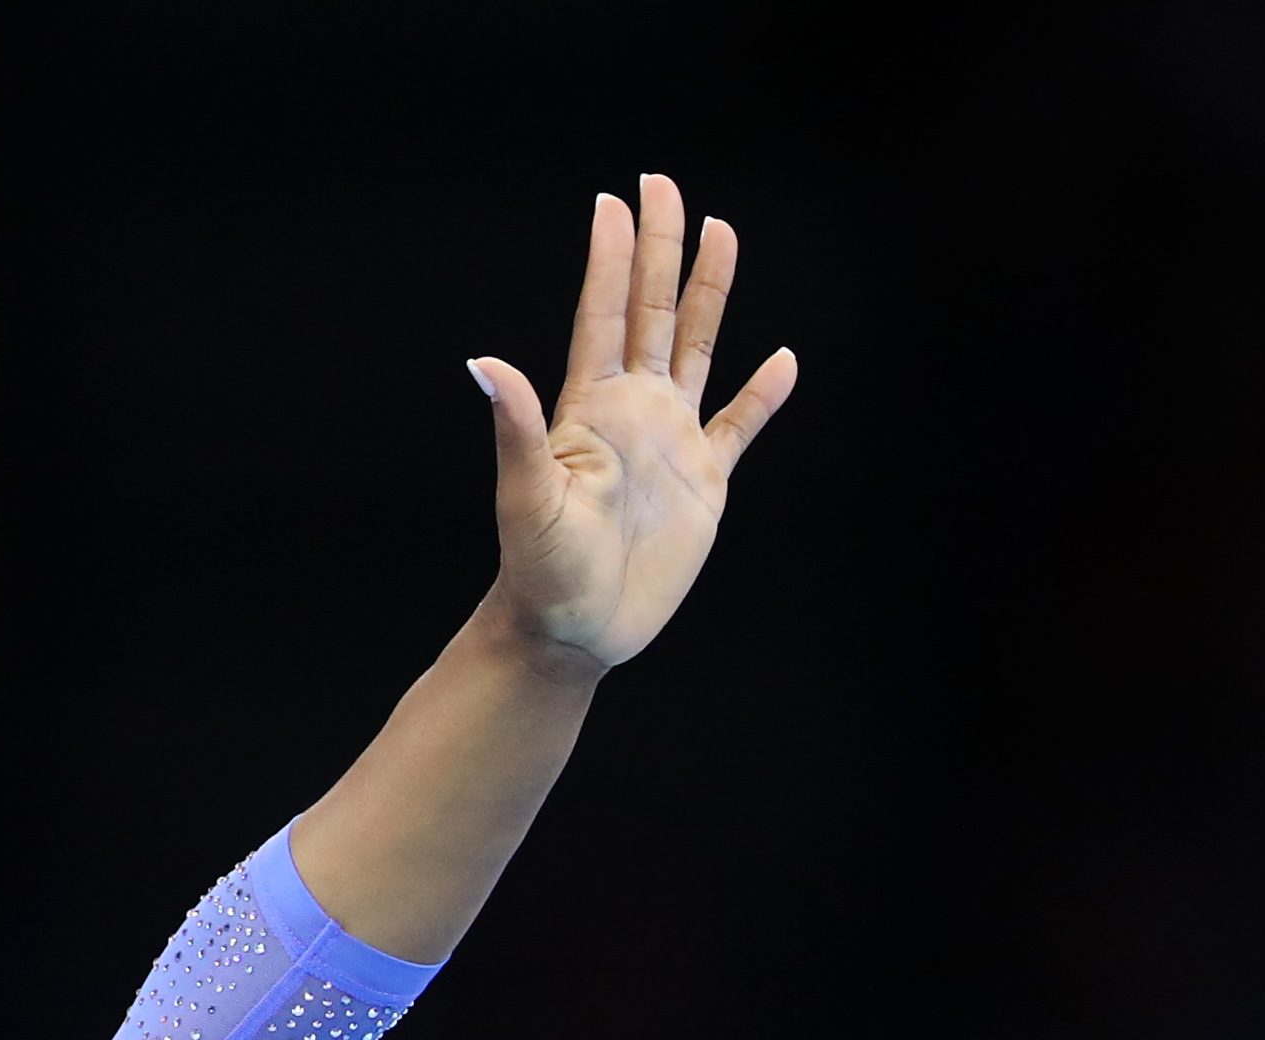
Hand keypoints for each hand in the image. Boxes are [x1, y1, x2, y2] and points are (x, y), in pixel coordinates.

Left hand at [470, 175, 795, 670]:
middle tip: (665, 183)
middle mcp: (632, 412)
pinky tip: (781, 360)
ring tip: (724, 232)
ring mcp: (670, 443)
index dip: (610, 258)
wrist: (572, 632)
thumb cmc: (538, 572)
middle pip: (653, 311)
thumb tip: (483, 362)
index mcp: (590, 408)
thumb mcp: (526, 499)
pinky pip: (739, 427)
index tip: (614, 200)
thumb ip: (517, 429)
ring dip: (710, 294)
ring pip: (697, 349)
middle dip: (661, 247)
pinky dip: (762, 395)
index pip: (604, 315)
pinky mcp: (704, 484)